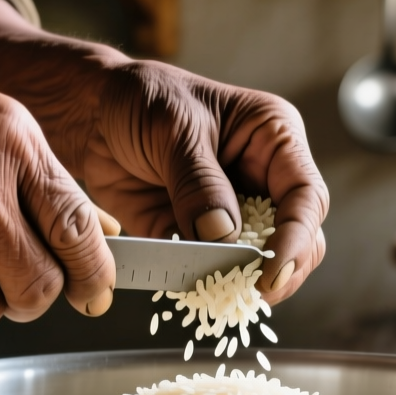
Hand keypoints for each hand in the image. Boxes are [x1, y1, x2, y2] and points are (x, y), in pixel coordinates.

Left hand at [65, 59, 327, 302]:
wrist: (89, 112)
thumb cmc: (141, 99)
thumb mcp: (174, 130)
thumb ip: (199, 183)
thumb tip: (223, 236)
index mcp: (274, 140)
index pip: (305, 196)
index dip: (297, 236)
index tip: (273, 268)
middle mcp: (263, 179)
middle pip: (299, 237)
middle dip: (282, 268)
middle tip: (254, 291)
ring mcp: (233, 212)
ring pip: (260, 261)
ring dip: (244, 281)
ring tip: (222, 295)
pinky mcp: (197, 237)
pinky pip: (210, 271)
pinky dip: (203, 285)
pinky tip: (189, 291)